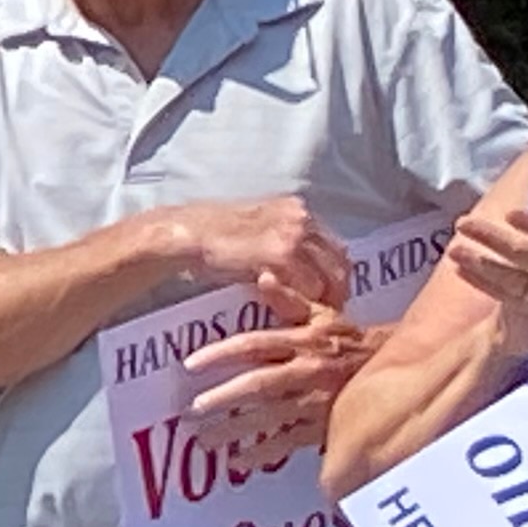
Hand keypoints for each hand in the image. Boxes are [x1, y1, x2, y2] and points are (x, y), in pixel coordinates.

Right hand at [162, 196, 352, 312]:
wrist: (189, 234)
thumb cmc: (212, 237)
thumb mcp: (254, 229)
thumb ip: (278, 241)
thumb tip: (293, 265)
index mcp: (297, 209)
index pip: (332, 243)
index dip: (334, 269)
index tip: (330, 290)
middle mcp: (301, 218)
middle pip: (338, 258)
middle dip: (339, 287)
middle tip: (331, 309)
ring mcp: (293, 235)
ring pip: (328, 274)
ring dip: (326, 298)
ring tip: (317, 316)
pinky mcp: (281, 255)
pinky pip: (307, 286)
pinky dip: (306, 302)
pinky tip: (298, 314)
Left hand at [182, 285, 381, 464]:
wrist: (395, 367)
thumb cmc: (350, 339)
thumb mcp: (323, 314)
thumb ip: (291, 298)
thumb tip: (263, 276)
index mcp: (303, 341)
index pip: (256, 344)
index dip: (222, 353)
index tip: (189, 364)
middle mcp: (306, 370)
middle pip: (259, 385)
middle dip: (224, 398)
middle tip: (192, 410)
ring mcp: (315, 400)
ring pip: (269, 418)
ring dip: (235, 430)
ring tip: (203, 440)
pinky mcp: (323, 425)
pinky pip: (288, 442)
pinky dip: (262, 454)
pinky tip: (237, 462)